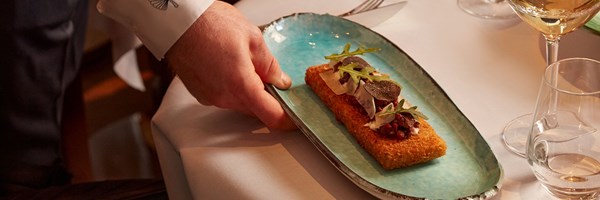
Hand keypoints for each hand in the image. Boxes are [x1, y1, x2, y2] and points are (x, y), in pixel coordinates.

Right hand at [165, 1, 295, 129]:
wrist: (177, 21)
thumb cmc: (209, 24)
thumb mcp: (253, 38)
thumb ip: (270, 65)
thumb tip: (281, 81)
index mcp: (241, 85)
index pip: (271, 116)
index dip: (288, 120)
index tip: (296, 119)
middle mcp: (224, 97)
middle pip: (256, 111)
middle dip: (269, 100)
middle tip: (275, 79)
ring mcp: (210, 97)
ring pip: (241, 104)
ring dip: (250, 92)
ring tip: (247, 64)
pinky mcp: (201, 94)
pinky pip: (225, 97)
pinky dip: (234, 88)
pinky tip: (231, 67)